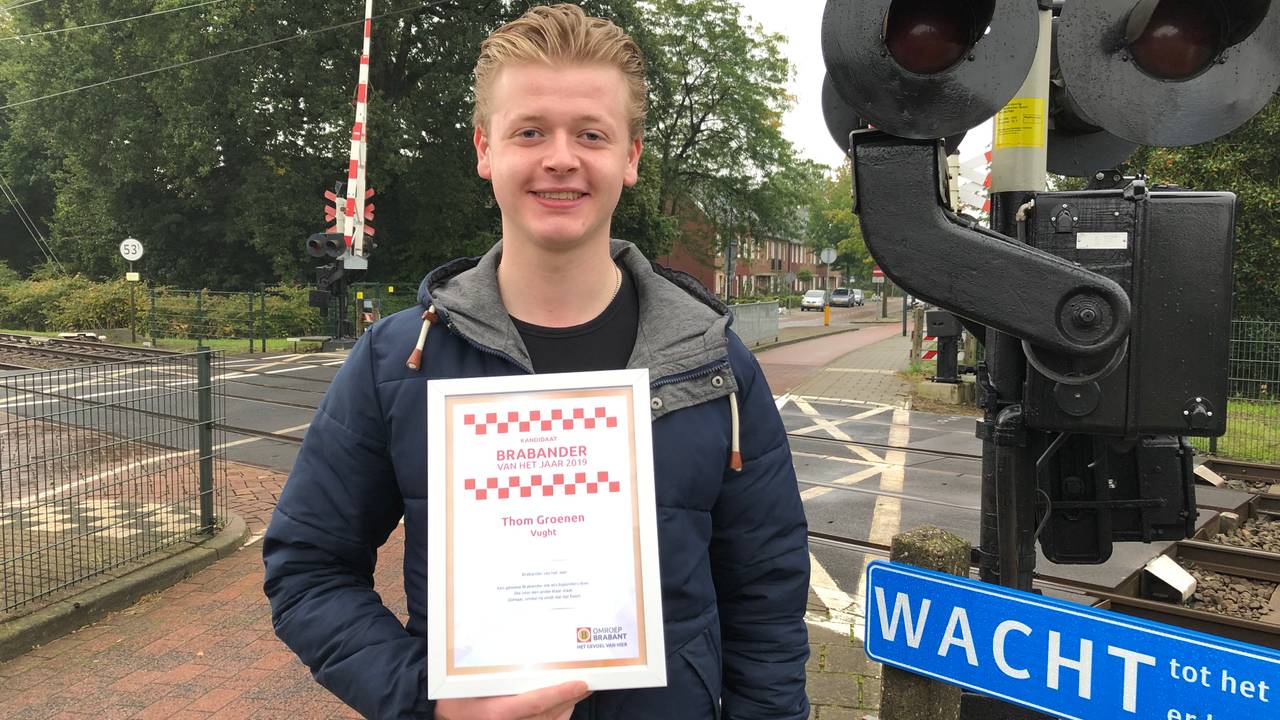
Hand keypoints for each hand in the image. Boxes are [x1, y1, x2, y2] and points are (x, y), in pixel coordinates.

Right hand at [435, 681, 589, 719]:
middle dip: (571, 699)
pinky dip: (558, 717)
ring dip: (568, 708)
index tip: (579, 683)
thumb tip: (504, 642)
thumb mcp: (465, 684)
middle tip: (588, 681)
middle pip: (549, 715)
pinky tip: (565, 704)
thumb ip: (486, 671)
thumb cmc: (453, 700)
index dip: (560, 694)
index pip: (535, 704)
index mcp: (495, 714)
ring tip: (580, 690)